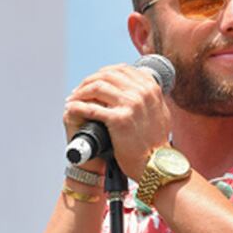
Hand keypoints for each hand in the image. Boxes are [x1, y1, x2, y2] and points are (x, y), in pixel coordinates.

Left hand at [63, 64, 171, 180]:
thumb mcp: (160, 111)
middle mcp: (142, 92)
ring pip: (97, 87)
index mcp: (151, 87)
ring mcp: (131, 105)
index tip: (93, 81)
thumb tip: (136, 86)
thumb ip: (149, 96)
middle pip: (106, 75)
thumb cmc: (155, 141)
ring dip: (80, 92)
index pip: (121, 68)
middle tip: (78, 91)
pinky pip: (91, 108)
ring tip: (72, 100)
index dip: (102, 73)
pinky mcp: (120, 120)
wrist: (155, 164)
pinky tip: (71, 109)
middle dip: (88, 81)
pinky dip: (77, 107)